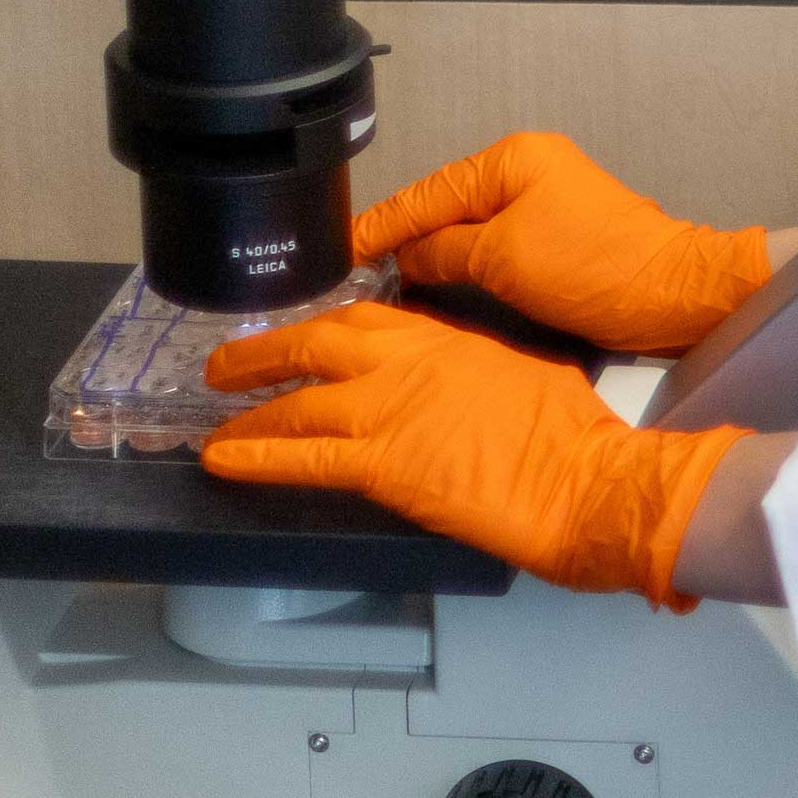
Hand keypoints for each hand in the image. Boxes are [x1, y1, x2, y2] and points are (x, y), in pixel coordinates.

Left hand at [201, 305, 743, 606]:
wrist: (582, 478)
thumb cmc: (571, 430)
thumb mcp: (524, 370)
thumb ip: (476, 367)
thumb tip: (457, 380)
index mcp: (445, 339)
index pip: (366, 318)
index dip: (322, 326)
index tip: (298, 334)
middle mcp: (406, 364)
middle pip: (315, 344)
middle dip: (264, 353)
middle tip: (226, 366)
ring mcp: (387, 412)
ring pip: (296, 402)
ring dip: (249, 410)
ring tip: (216, 420)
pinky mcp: (381, 466)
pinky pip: (301, 458)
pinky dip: (256, 458)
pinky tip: (222, 460)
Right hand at [353, 131, 774, 353]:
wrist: (668, 293)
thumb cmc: (592, 268)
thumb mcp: (501, 258)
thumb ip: (443, 251)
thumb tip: (404, 256)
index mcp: (513, 159)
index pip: (427, 191)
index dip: (380, 223)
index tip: (339, 249)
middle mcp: (526, 169)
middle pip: (444, 204)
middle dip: (400, 236)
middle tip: (349, 271)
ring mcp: (542, 200)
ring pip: (466, 226)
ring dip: (429, 252)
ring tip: (380, 280)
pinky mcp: (555, 235)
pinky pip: (492, 243)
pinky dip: (461, 261)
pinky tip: (433, 282)